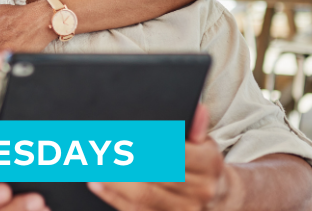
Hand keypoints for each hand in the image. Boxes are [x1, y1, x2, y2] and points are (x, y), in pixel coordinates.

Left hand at [88, 105, 233, 210]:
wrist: (217, 200)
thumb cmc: (204, 166)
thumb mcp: (206, 144)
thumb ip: (196, 127)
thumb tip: (197, 109)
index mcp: (208, 165)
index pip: (175, 152)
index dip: (149, 142)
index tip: (125, 132)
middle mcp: (199, 190)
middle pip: (156, 175)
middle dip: (126, 160)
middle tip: (101, 146)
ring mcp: (183, 209)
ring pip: (144, 195)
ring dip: (114, 179)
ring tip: (94, 163)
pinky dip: (115, 197)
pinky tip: (98, 184)